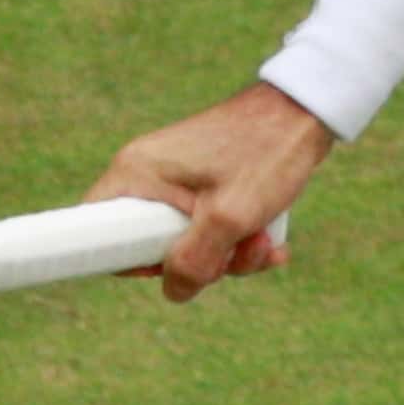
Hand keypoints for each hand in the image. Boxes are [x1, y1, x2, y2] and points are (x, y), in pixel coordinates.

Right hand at [92, 84, 334, 301]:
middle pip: (151, 245)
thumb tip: (175, 291)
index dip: (130, 262)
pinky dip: (238, 241)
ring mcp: (176, 179)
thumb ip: (195, 261)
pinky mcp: (203, 183)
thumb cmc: (266, 154)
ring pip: (188, 242)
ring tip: (266, 241)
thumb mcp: (229, 217)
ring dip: (230, 255)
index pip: (97, 231)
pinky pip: (209, 228)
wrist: (306, 113)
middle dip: (201, 263)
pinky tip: (272, 241)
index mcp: (136, 173)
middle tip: (237, 253)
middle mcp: (148, 174)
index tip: (170, 267)